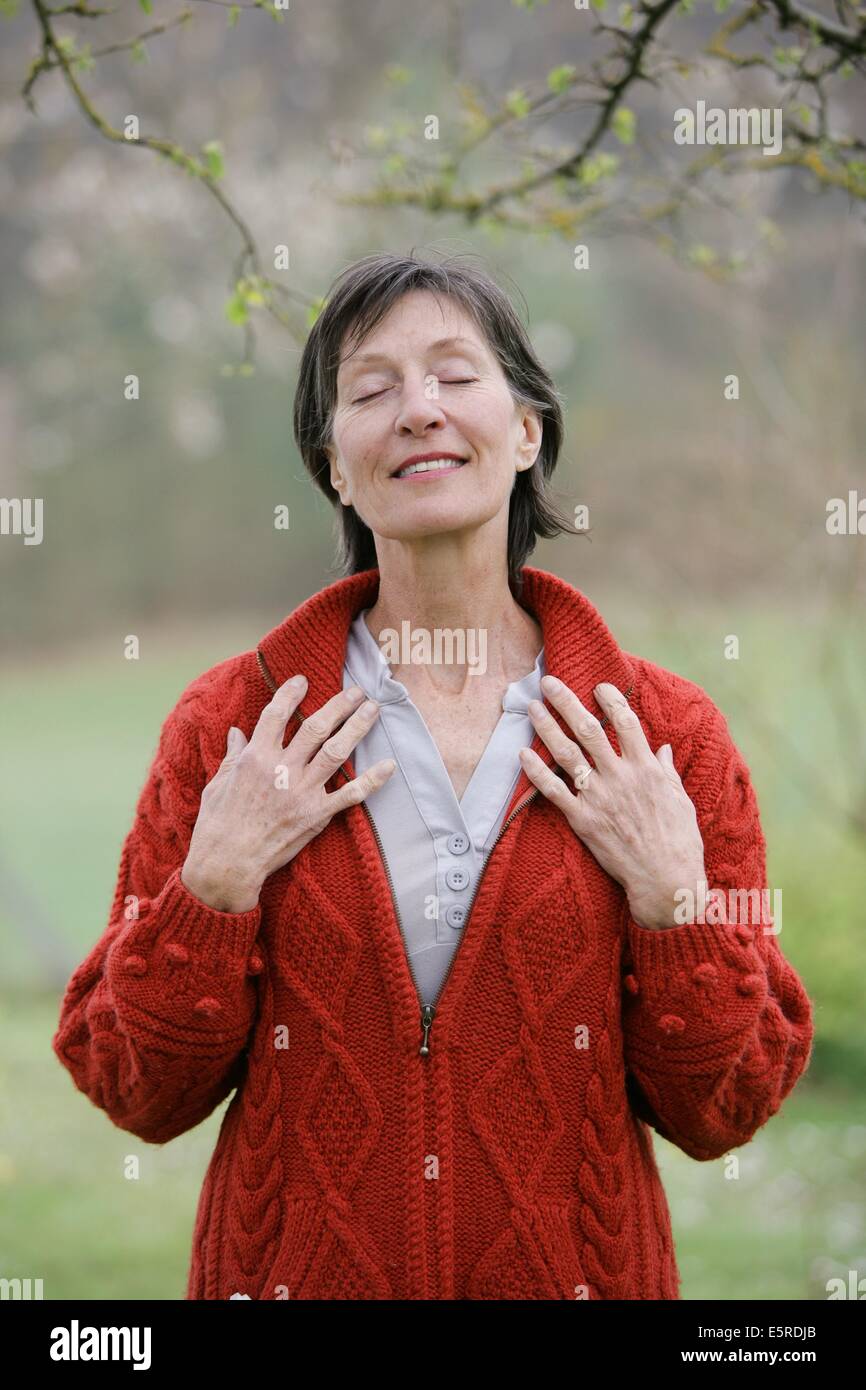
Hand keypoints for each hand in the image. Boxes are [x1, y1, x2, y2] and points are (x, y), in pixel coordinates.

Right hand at [181, 675, 394, 911]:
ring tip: (372, 709)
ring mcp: (302, 791)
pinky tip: (389, 765)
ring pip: (336, 750)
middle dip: (339, 704)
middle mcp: (282, 768)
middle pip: (315, 727)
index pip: (277, 714)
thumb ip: (233, 755)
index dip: (291, 693)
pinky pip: (351, 794)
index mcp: (255, 757)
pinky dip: (372, 780)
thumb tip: (237, 732)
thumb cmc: (218, 823)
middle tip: (356, 690)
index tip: (304, 680)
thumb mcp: (218, 782)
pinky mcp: (316, 814)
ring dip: (357, 727)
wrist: (228, 862)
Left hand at [518, 678, 706, 929]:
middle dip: (567, 702)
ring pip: (567, 755)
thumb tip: (662, 749)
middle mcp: (621, 778)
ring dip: (547, 728)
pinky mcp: (583, 821)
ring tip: (532, 707)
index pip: (626, 722)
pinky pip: (554, 792)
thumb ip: (667, 771)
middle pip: (589, 730)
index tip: (597, 685)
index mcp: (647, 769)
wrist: (666, 881)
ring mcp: (599, 798)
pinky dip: (536, 772)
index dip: (611, 699)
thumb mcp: (681, 800)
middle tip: (549, 682)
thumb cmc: (679, 842)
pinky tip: (522, 754)